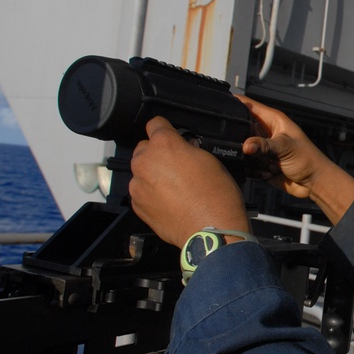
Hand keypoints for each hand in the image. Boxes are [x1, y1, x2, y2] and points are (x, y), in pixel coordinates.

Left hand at [130, 116, 249, 247]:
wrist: (211, 230)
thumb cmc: (216, 195)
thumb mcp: (210, 160)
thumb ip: (189, 149)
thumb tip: (183, 148)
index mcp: (164, 144)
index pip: (155, 123)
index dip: (166, 129)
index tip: (172, 136)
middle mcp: (145, 161)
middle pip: (144, 148)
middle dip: (158, 154)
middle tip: (177, 167)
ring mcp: (138, 184)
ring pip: (142, 172)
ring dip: (153, 175)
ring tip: (175, 189)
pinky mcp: (137, 204)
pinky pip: (141, 192)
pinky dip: (152, 194)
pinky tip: (170, 202)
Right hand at [236, 96, 353, 224]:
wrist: (314, 182)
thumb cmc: (308, 159)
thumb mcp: (285, 148)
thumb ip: (264, 145)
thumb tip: (245, 146)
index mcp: (272, 120)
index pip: (247, 105)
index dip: (233, 102)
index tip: (218, 105)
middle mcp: (264, 132)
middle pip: (239, 129)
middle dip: (239, 140)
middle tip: (248, 150)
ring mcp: (262, 148)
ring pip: (241, 149)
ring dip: (251, 160)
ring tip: (268, 165)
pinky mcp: (260, 163)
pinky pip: (247, 166)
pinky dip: (254, 171)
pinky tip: (269, 173)